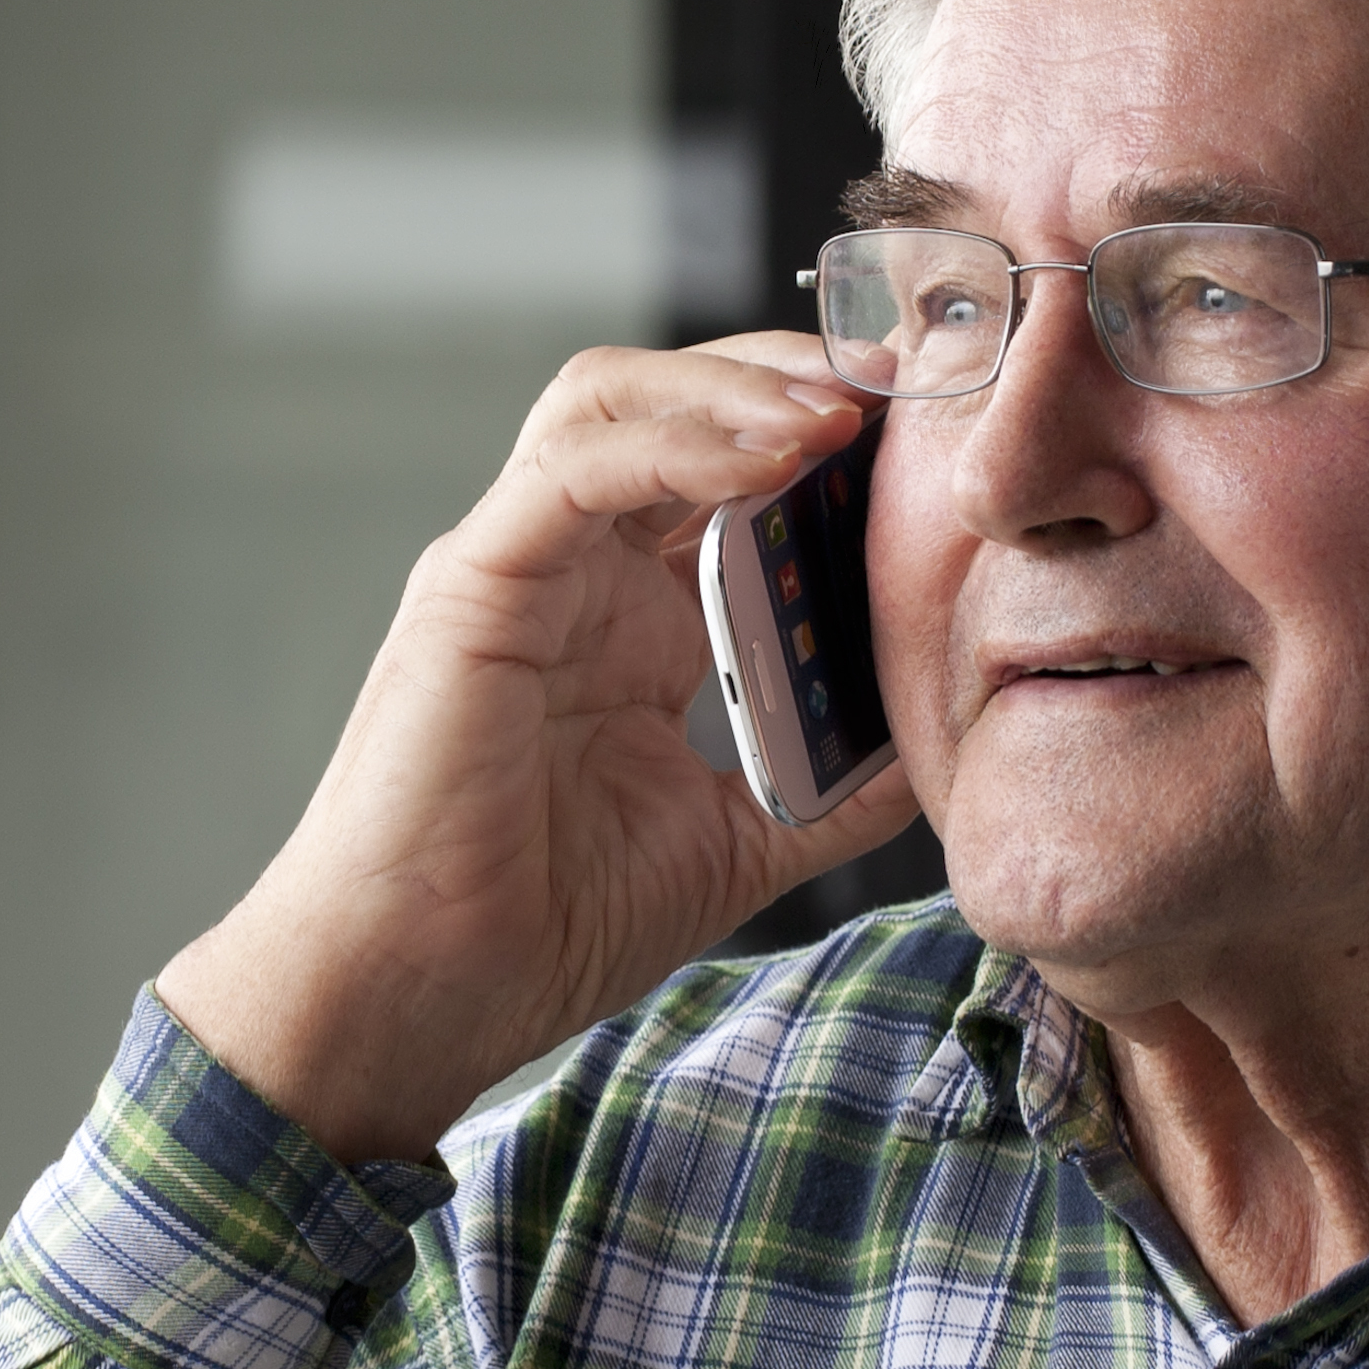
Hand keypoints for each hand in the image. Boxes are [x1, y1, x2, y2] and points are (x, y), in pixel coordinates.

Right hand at [156, 341, 909, 1163]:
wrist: (426, 998)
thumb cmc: (548, 927)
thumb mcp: (739, 845)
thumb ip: (832, 788)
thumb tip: (941, 749)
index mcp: (633, 620)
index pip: (727, 469)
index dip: (823, 431)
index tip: (929, 432)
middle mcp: (573, 571)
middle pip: (672, 398)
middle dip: (788, 369)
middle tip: (903, 380)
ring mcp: (518, 567)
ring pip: (612, 399)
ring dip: (732, 384)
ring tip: (837, 408)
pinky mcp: (473, 585)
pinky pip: (573, 469)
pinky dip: (674, 444)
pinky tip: (770, 458)